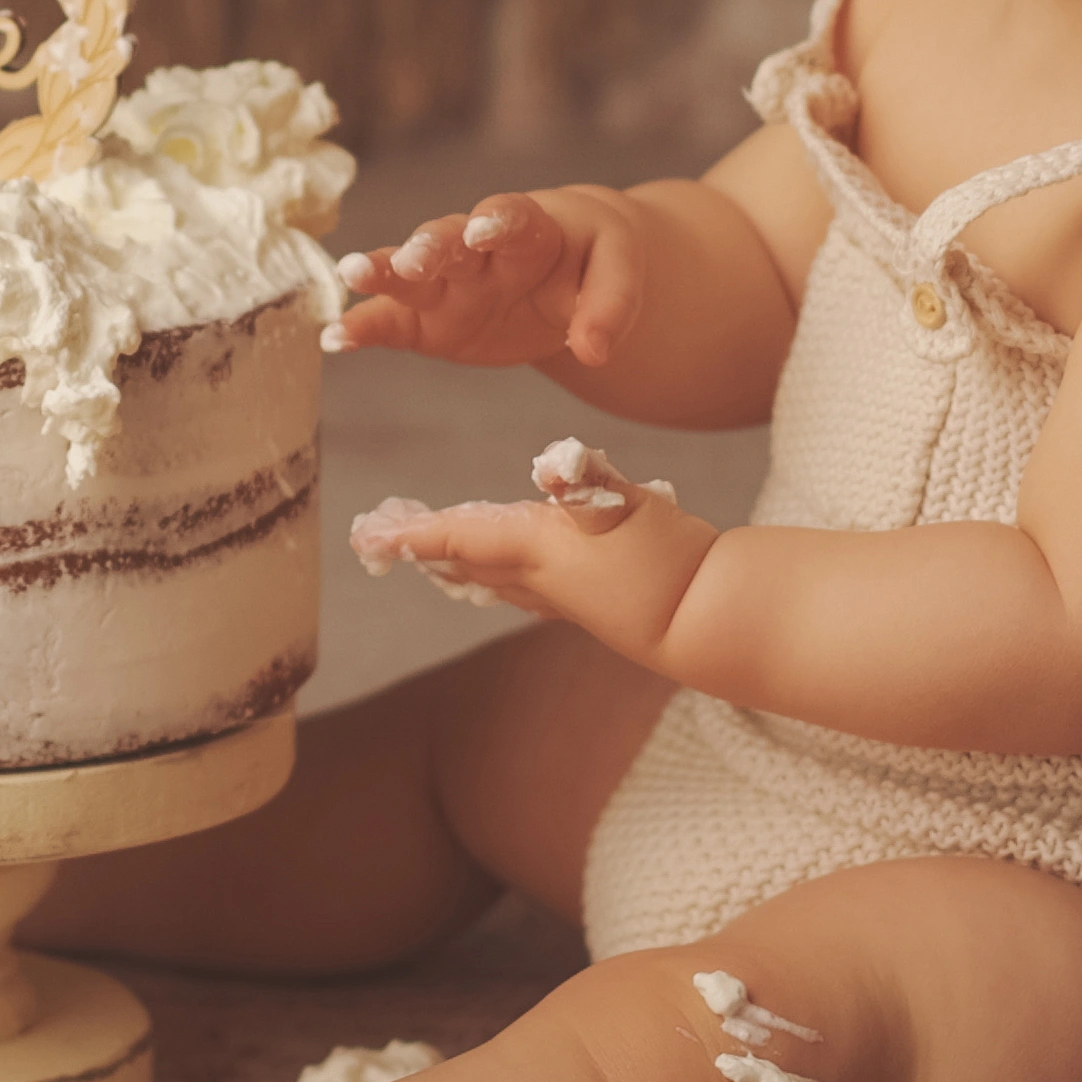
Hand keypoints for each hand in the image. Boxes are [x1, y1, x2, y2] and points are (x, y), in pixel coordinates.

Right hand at [328, 189, 644, 369]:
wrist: (569, 271)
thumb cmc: (591, 258)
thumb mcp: (620, 269)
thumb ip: (611, 304)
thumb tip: (593, 350)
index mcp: (529, 226)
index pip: (512, 217)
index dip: (498, 222)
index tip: (484, 230)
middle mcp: (477, 249)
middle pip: (449, 240)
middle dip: (430, 247)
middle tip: (412, 260)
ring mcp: (447, 284)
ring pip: (409, 275)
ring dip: (381, 273)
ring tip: (350, 273)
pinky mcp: (426, 321)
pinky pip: (389, 322)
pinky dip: (362, 327)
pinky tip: (334, 338)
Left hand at [350, 443, 713, 659]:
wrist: (710, 620)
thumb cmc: (670, 560)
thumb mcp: (630, 508)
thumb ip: (591, 480)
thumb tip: (555, 462)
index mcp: (540, 549)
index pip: (463, 536)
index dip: (415, 534)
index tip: (371, 536)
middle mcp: (542, 578)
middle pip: (468, 561)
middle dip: (427, 549)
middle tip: (384, 543)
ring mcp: (566, 597)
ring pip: (496, 578)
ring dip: (459, 565)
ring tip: (433, 559)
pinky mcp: (593, 603)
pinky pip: (526, 588)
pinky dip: (500, 576)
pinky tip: (510, 576)